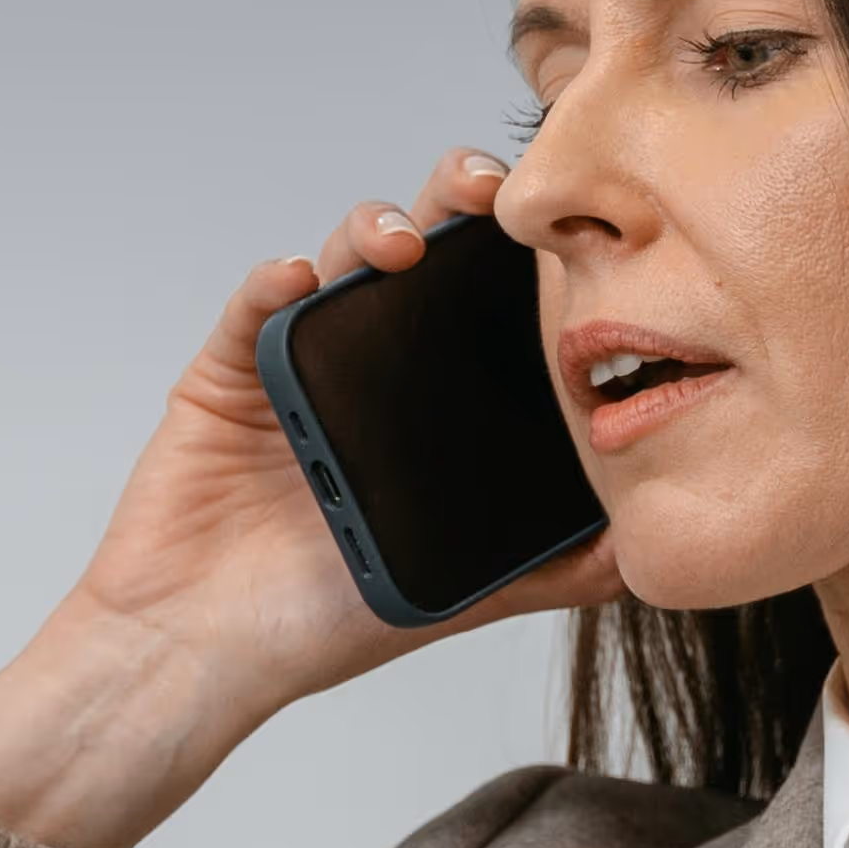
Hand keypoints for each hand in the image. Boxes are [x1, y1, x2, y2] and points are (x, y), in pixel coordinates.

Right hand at [0, 145, 618, 847]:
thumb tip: (645, 547)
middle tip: (487, 195)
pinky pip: (254, 306)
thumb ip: (551, 570)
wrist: (203, 652)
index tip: (566, 236)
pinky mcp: (228, 371)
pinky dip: (277, 282)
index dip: (523, 255)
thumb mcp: (460, 595)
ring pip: (343, 260)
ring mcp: (299, 361)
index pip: (488, 301)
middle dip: (456, 203)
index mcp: (431, 402)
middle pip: (423, 252)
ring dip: (374, 231)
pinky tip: (299, 279)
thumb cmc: (320, 621)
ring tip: (403, 246)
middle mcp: (369, 365)